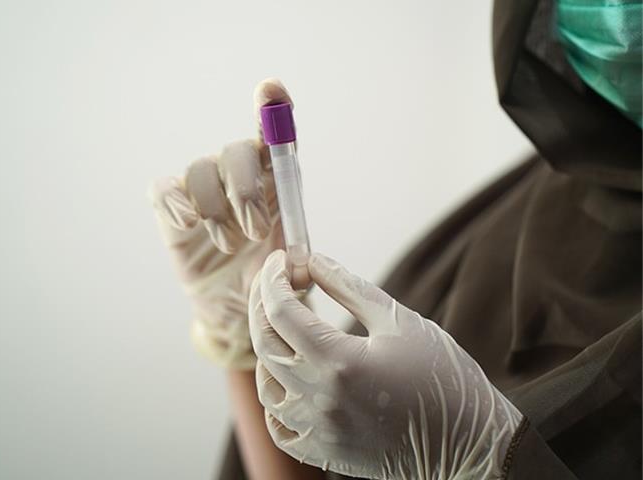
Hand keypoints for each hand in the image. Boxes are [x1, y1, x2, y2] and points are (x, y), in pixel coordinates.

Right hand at [149, 79, 292, 368]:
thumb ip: (298, 264)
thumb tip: (293, 262)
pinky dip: (176, 203)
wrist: (237, 311)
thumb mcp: (294, 276)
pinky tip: (190, 224)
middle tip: (255, 233)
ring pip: (201, 170)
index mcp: (276, 181)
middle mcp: (239, 176)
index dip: (272, 109)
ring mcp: (203, 189)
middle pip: (236, 152)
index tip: (270, 89)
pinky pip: (164, 189)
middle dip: (246, 192)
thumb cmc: (270, 282)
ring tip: (230, 246)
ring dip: (216, 211)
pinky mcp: (172, 208)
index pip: (275, 137)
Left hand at [249, 250, 522, 478]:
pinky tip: (288, 378)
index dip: (273, 279)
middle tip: (274, 283)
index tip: (280, 260)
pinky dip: (275, 398)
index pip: (281, 311)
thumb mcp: (401, 322)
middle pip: (265, 344)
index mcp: (340, 362)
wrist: (470, 444)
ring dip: (267, 350)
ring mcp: (318, 431)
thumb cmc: (442, 378)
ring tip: (285, 328)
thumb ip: (351, 288)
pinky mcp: (324, 453)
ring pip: (266, 386)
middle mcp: (320, 400)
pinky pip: (278, 427)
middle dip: (262, 305)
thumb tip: (314, 260)